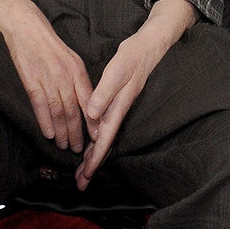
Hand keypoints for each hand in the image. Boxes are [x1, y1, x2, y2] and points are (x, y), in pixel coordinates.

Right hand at [0, 0, 92, 151]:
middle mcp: (65, 75)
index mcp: (77, 69)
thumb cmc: (48, 42)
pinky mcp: (31, 79)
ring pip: (58, 111)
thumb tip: (85, 100)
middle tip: (78, 149)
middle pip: (74, 110)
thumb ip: (77, 78)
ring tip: (64, 145)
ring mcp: (48, 78)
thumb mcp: (69, 57)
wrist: (26, 26)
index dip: (93, 121)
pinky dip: (45, 121)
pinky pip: (40, 105)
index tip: (97, 137)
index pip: (89, 100)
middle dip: (77, 132)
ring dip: (62, 131)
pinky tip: (48, 133)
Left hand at [76, 0, 196, 189]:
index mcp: (118, 106)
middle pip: (104, 143)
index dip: (95, 157)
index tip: (86, 174)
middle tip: (80, 183)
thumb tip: (92, 115)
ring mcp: (118, 106)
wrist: (149, 45)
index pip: (105, 138)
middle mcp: (118, 110)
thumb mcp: (118, 70)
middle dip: (93, 164)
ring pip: (104, 136)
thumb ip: (104, 92)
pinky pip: (104, 125)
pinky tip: (91, 142)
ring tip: (82, 170)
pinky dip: (96, 138)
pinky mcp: (116, 100)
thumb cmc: (133, 56)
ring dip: (93, 153)